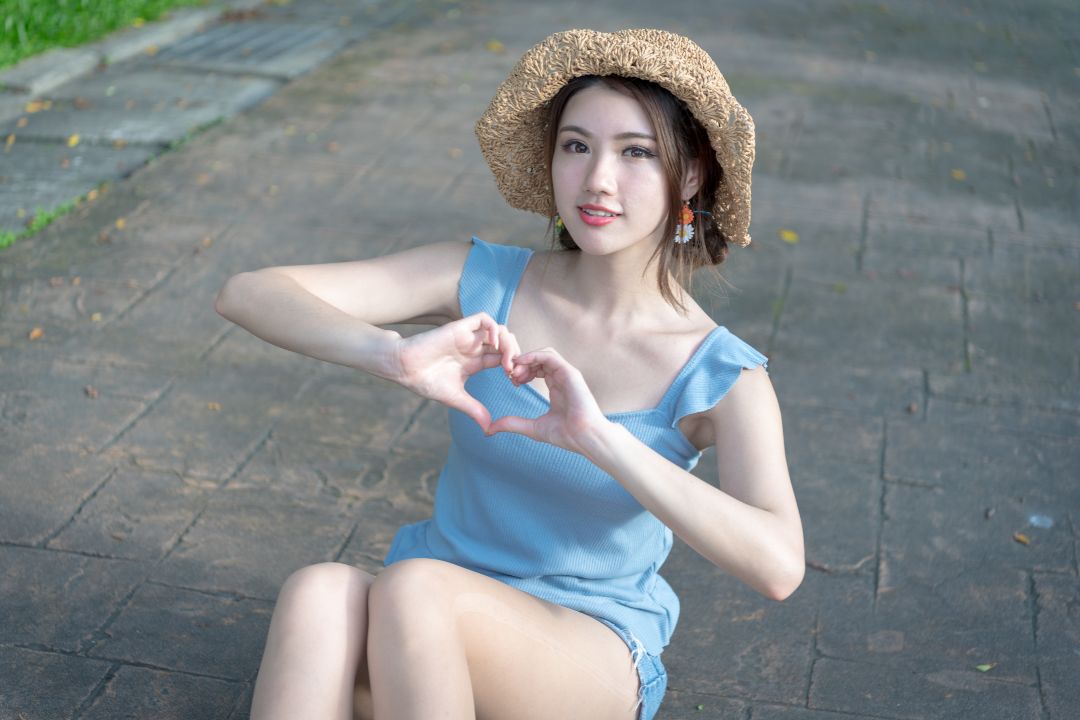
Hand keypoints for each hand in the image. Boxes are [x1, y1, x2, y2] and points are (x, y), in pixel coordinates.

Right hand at [395, 312, 518, 431]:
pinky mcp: (459, 328)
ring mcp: (468, 337)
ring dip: (508, 343)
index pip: (503, 359)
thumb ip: (474, 410)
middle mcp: (474, 348)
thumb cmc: (426, 382)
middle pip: (505, 343)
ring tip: (507, 362)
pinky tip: (494, 345)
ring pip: (498, 330)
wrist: (404, 369)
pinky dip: (494, 329)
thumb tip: (489, 429)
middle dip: (515, 355)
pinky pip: (484, 319)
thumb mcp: (456, 399)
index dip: (513, 368)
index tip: (516, 382)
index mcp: (476, 362)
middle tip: (515, 372)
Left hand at [487, 347, 610, 454]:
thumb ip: (513, 424)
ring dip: (525, 359)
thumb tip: (489, 429)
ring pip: (543, 354)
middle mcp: (561, 378)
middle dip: (521, 364)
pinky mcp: (570, 373)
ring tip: (514, 371)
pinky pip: (549, 356)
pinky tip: (522, 365)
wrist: (585, 438)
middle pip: (538, 359)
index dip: (521, 371)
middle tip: (509, 375)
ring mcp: (566, 374)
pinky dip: (534, 356)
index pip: (536, 369)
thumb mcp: (532, 428)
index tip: (511, 381)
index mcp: (556, 387)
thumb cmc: (566, 435)